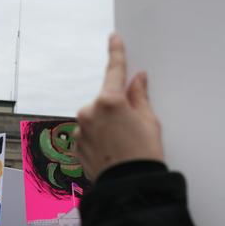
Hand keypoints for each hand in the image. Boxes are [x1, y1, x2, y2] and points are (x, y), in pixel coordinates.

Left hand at [75, 34, 163, 180]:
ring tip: (121, 145)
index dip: (116, 53)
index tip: (113, 38)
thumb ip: (139, 96)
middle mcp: (89, 112)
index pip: (114, 71)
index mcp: (110, 101)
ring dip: (105, 125)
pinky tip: (110, 152)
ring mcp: (80, 129)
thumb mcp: (149, 121)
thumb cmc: (143, 155)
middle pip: (104, 100)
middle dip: (116, 108)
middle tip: (131, 128)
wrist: (129, 187)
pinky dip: (97, 139)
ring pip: (95, 118)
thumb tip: (137, 78)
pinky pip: (88, 134)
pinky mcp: (75, 144)